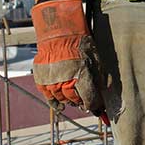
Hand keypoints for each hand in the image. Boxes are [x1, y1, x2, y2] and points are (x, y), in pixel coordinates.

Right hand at [30, 0, 104, 117]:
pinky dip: (54, 103)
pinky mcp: (42, 78)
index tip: (98, 109)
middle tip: (86, 104)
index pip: (90, 100)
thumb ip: (99, 80)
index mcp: (82, 75)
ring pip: (62, 99)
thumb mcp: (97, 62)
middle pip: (75, 100)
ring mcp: (52, 80)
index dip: (95, 106)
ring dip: (69, 102)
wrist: (61, 35)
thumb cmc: (83, 47)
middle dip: (82, 103)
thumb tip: (103, 97)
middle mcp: (66, 80)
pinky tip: (60, 106)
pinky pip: (48, 96)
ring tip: (74, 101)